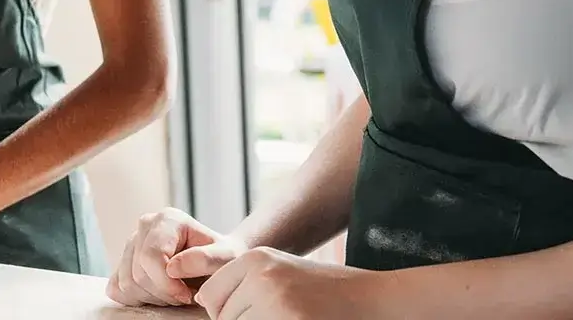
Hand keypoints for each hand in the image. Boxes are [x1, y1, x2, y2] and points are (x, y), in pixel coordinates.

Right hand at [105, 208, 243, 306]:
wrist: (217, 261)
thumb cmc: (224, 259)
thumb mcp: (227, 258)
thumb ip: (207, 259)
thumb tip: (172, 267)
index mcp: (167, 219)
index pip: (151, 258)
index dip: (168, 284)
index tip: (189, 294)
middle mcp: (145, 226)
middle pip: (137, 274)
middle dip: (162, 293)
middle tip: (184, 294)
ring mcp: (131, 243)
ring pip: (126, 284)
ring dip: (152, 297)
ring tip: (174, 292)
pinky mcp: (123, 261)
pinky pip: (117, 289)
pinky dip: (137, 298)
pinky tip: (158, 293)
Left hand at [194, 247, 387, 319]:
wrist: (371, 298)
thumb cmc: (322, 289)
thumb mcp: (279, 270)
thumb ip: (241, 281)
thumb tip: (201, 300)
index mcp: (255, 258)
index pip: (209, 296)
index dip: (225, 312)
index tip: (253, 311)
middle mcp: (261, 275)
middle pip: (222, 317)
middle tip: (280, 313)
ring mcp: (276, 300)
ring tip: (289, 317)